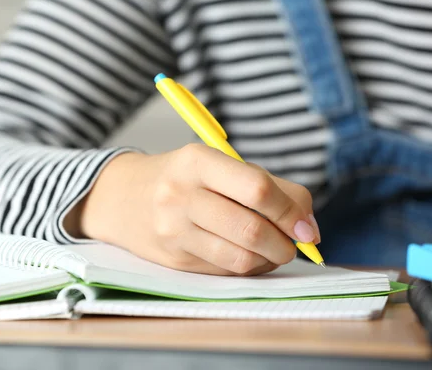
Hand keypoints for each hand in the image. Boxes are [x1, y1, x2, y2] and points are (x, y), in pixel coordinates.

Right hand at [75, 144, 319, 275]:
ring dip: (270, 260)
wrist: (123, 197)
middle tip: (295, 244)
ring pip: (241, 258)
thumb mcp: (219, 164)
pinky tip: (249, 256)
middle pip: (251, 229)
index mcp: (198, 161)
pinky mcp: (173, 260)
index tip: (307, 227)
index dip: (290, 211)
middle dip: (285, 244)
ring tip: (274, 251)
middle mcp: (181, 195)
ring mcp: (173, 231)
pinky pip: (226, 272)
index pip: (257, 189)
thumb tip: (308, 226)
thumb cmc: (184, 178)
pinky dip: (249, 268)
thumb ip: (269, 186)